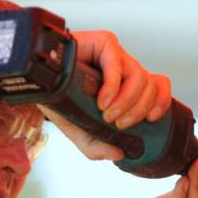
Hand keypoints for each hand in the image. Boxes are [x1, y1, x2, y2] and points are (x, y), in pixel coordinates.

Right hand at [40, 30, 171, 160]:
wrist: (36, 83)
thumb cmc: (60, 101)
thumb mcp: (80, 131)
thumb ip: (98, 146)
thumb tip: (119, 154)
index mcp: (126, 84)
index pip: (158, 86)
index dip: (161, 102)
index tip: (151, 120)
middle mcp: (124, 67)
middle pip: (150, 86)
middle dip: (137, 111)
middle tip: (118, 123)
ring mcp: (115, 54)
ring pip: (139, 77)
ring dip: (126, 103)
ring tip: (106, 114)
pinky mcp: (103, 43)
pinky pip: (118, 64)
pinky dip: (113, 88)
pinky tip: (101, 101)